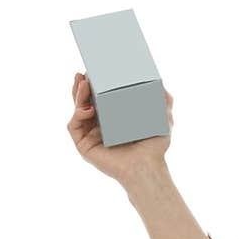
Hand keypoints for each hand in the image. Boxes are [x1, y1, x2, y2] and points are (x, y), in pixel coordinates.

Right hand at [66, 72, 173, 186]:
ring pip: (77, 111)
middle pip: (84, 102)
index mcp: (113, 120)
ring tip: (84, 83)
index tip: (94, 70)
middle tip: (83, 74)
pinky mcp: (84, 146)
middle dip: (81, 87)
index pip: (99, 98)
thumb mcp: (163, 119)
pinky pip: (74, 126)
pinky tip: (88, 108)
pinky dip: (78, 114)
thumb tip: (161, 83)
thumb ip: (164, 101)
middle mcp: (99, 127)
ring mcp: (90, 136)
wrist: (147, 167)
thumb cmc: (155, 148)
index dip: (94, 84)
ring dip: (77, 96)